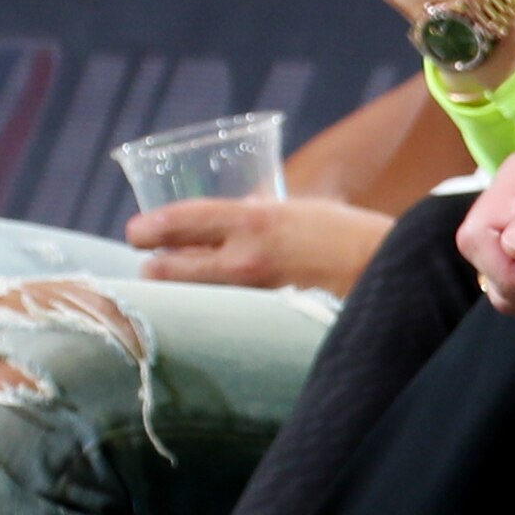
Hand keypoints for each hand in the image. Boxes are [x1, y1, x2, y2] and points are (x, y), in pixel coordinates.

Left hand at [129, 196, 398, 292]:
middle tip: (147, 256)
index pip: (182, 222)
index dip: (150, 228)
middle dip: (152, 264)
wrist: (379, 269)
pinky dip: (207, 294)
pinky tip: (208, 290)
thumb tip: (226, 213)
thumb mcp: (292, 207)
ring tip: (170, 273)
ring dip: (176, 281)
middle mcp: (245, 257)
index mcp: (253, 220)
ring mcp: (251, 287)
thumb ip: (255, 211)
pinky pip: (219, 301)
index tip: (136, 232)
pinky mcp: (260, 308)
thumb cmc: (341, 231)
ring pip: (191, 288)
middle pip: (171, 268)